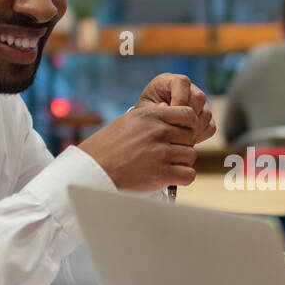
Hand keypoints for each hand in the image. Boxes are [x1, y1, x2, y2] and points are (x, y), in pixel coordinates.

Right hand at [79, 105, 197, 191]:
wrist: (93, 169)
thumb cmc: (108, 146)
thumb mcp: (128, 121)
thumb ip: (152, 116)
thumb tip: (168, 107)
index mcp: (150, 115)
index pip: (188, 114)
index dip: (188, 126)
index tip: (180, 135)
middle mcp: (157, 132)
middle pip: (190, 137)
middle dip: (183, 145)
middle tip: (170, 153)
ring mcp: (160, 153)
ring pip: (191, 155)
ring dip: (182, 162)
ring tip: (167, 165)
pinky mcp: (161, 174)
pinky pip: (188, 175)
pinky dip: (183, 177)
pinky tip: (171, 176)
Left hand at [135, 74, 215, 144]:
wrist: (150, 128)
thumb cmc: (145, 117)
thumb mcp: (144, 112)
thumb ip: (154, 109)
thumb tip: (166, 106)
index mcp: (170, 81)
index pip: (183, 82)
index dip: (179, 98)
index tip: (170, 114)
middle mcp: (188, 89)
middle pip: (199, 97)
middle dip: (188, 116)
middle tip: (175, 129)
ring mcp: (199, 103)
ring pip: (206, 113)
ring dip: (193, 127)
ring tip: (178, 136)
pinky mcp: (205, 117)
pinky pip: (210, 127)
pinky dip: (199, 135)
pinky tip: (185, 140)